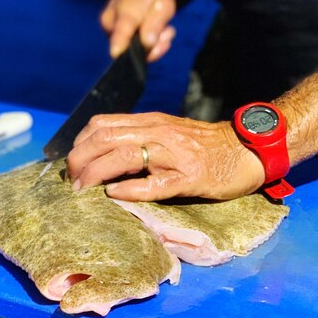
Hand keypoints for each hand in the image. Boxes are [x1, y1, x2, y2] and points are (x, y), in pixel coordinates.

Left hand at [66, 113, 265, 200]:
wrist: (246, 148)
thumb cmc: (202, 145)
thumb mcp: (165, 132)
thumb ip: (137, 137)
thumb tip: (102, 152)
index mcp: (149, 122)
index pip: (102, 124)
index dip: (80, 142)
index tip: (72, 161)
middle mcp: (157, 133)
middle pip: (105, 138)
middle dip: (80, 159)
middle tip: (71, 180)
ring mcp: (172, 154)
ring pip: (124, 156)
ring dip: (96, 173)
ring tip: (83, 189)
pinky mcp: (188, 177)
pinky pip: (154, 183)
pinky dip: (130, 189)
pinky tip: (115, 195)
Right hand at [101, 0, 176, 61]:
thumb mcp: (163, 4)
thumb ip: (155, 24)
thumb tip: (146, 43)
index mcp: (124, 13)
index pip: (119, 38)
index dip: (123, 52)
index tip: (129, 56)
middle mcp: (111, 24)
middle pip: (128, 49)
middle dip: (152, 46)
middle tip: (167, 32)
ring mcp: (110, 30)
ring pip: (132, 49)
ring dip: (153, 44)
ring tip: (165, 29)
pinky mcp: (114, 33)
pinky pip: (131, 46)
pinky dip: (149, 42)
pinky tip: (158, 31)